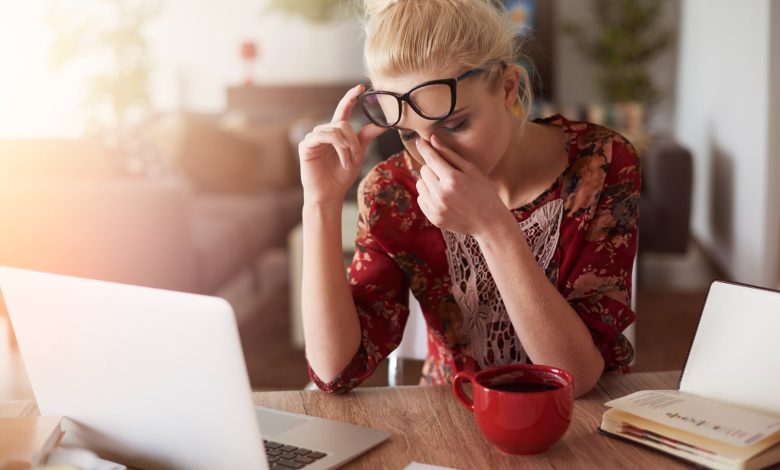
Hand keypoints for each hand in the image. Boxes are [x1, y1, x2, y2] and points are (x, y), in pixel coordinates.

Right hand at [298, 84, 386, 205]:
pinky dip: (338, 148)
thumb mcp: (358, 154)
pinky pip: (325, 137)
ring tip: (348, 162)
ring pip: (336, 130)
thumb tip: (382, 125)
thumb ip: (366, 137)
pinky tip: (342, 161)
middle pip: (344, 123)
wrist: (330, 194)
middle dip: (353, 141)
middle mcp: (324, 132)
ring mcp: (314, 137)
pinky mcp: (306, 145)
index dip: (350, 97)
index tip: (360, 87)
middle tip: (356, 157)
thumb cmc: (341, 176)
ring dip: (347, 147)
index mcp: (336, 133)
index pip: (344, 110)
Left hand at [414, 135, 511, 236]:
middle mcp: (441, 194)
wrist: (490, 223)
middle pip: (424, 170)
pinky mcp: (433, 218)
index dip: (424, 148)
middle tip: (447, 173)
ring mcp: (436, 207)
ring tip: (445, 186)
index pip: (431, 158)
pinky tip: (443, 198)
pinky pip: (421, 199)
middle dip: (433, 168)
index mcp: (452, 179)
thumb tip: (432, 139)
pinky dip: (428, 195)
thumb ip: (450, 155)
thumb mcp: (471, 170)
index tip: (420, 141)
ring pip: (420, 184)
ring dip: (429, 182)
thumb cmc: (484, 192)